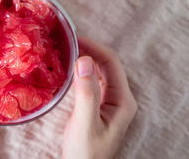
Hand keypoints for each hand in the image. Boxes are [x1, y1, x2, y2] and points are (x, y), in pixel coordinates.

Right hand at [63, 37, 136, 158]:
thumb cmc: (85, 152)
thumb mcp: (85, 123)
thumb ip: (87, 93)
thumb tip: (85, 61)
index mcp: (122, 100)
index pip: (111, 63)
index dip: (94, 48)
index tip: (74, 40)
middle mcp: (119, 97)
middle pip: (106, 64)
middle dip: (88, 51)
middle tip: (66, 43)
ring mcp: (109, 100)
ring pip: (99, 71)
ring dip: (84, 59)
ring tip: (66, 51)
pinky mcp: (99, 104)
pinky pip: (92, 80)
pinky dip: (81, 71)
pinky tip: (69, 68)